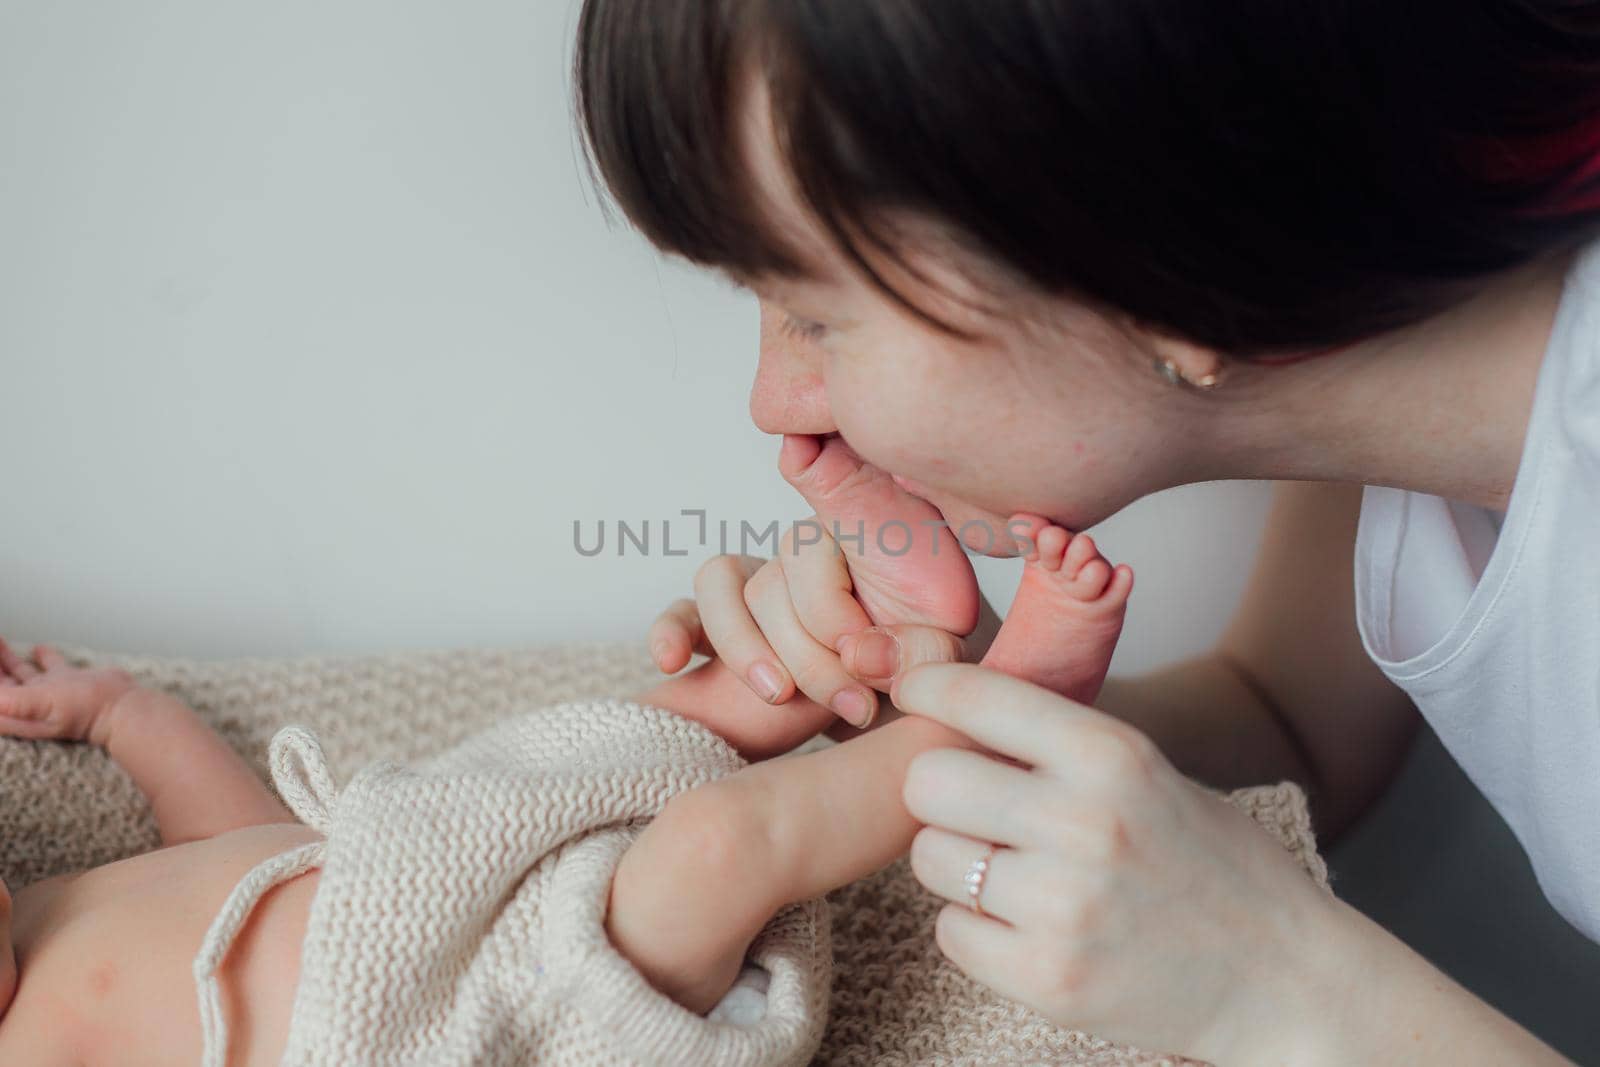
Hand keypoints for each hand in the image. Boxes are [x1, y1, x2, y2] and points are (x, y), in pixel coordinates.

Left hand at [0, 637, 136, 745]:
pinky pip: (48, 666)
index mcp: (16, 712)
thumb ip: (12, 701)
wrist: (122, 707)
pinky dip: (39, 656)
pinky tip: (36, 648)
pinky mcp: (67, 682)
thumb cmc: (84, 711)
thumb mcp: (42, 703)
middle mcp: (29, 703)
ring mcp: (48, 692)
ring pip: (18, 673)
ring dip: (5, 658)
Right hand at [647, 433, 1014, 728]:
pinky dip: (670, 631)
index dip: (837, 617)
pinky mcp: (718, 622)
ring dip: (745, 647)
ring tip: (779, 693)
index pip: (815, 555)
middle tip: (852, 704)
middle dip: (810, 659)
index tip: (866, 661)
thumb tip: (861, 653)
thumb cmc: (913, 658)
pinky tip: (673, 662)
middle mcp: (796, 550)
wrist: (890, 688)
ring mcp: (754, 582)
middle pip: (772, 586)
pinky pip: (680, 612)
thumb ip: (918, 648)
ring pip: (720, 585)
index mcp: (854, 534)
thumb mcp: (941, 651)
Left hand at [893, 662, 1343, 1061]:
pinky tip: (1025, 924)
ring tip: (1013, 871)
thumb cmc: (1206, 861)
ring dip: (956, 862)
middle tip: (973, 807)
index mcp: (1112, 755)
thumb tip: (946, 700)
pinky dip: (975, 928)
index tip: (913, 692)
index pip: (976, 697)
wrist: (1281, 978)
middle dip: (938, 790)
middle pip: (926, 780)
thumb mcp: (1147, 771)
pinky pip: (949, 932)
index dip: (926, 687)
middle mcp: (1085, 823)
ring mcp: (1064, 908)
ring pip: (930, 857)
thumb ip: (1056, 742)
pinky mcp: (1048, 980)